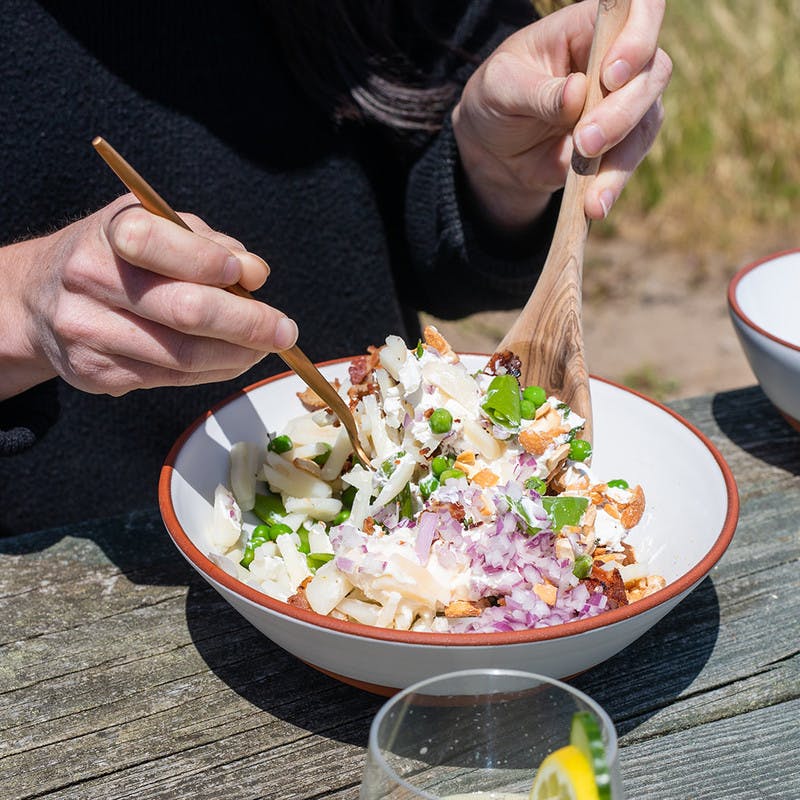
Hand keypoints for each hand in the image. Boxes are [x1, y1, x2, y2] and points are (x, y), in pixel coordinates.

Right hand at [0, 194, 297, 398]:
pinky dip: (213, 371)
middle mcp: (89, 280)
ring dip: (237, 356)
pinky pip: (171, 379)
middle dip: (247, 324)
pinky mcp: (96, 373)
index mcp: (108, 233)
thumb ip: (210, 245)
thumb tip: (254, 274)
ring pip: (182, 355)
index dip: (211, 262)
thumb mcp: (159, 229)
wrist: (41, 298)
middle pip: (183, 310)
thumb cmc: (120, 257)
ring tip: (266, 348)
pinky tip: (233, 360)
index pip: (158, 242)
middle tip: (285, 331)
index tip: (252, 277)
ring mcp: (88, 331)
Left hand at [452, 0, 671, 229]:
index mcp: (586, 27)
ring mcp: (625, 101)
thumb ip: (537, 91)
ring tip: (590, 188)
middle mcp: (616, 59)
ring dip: (622, 156)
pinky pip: (631, 159)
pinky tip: (595, 205)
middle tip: (584, 141)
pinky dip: (614, 183)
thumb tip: (578, 93)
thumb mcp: (500, 88)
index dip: (638, 35)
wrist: (495, 151)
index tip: (609, 76)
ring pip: (648, 118)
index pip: (638, 8)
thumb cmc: (496, 100)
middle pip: (652, 70)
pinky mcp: (622, 142)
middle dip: (623, 111)